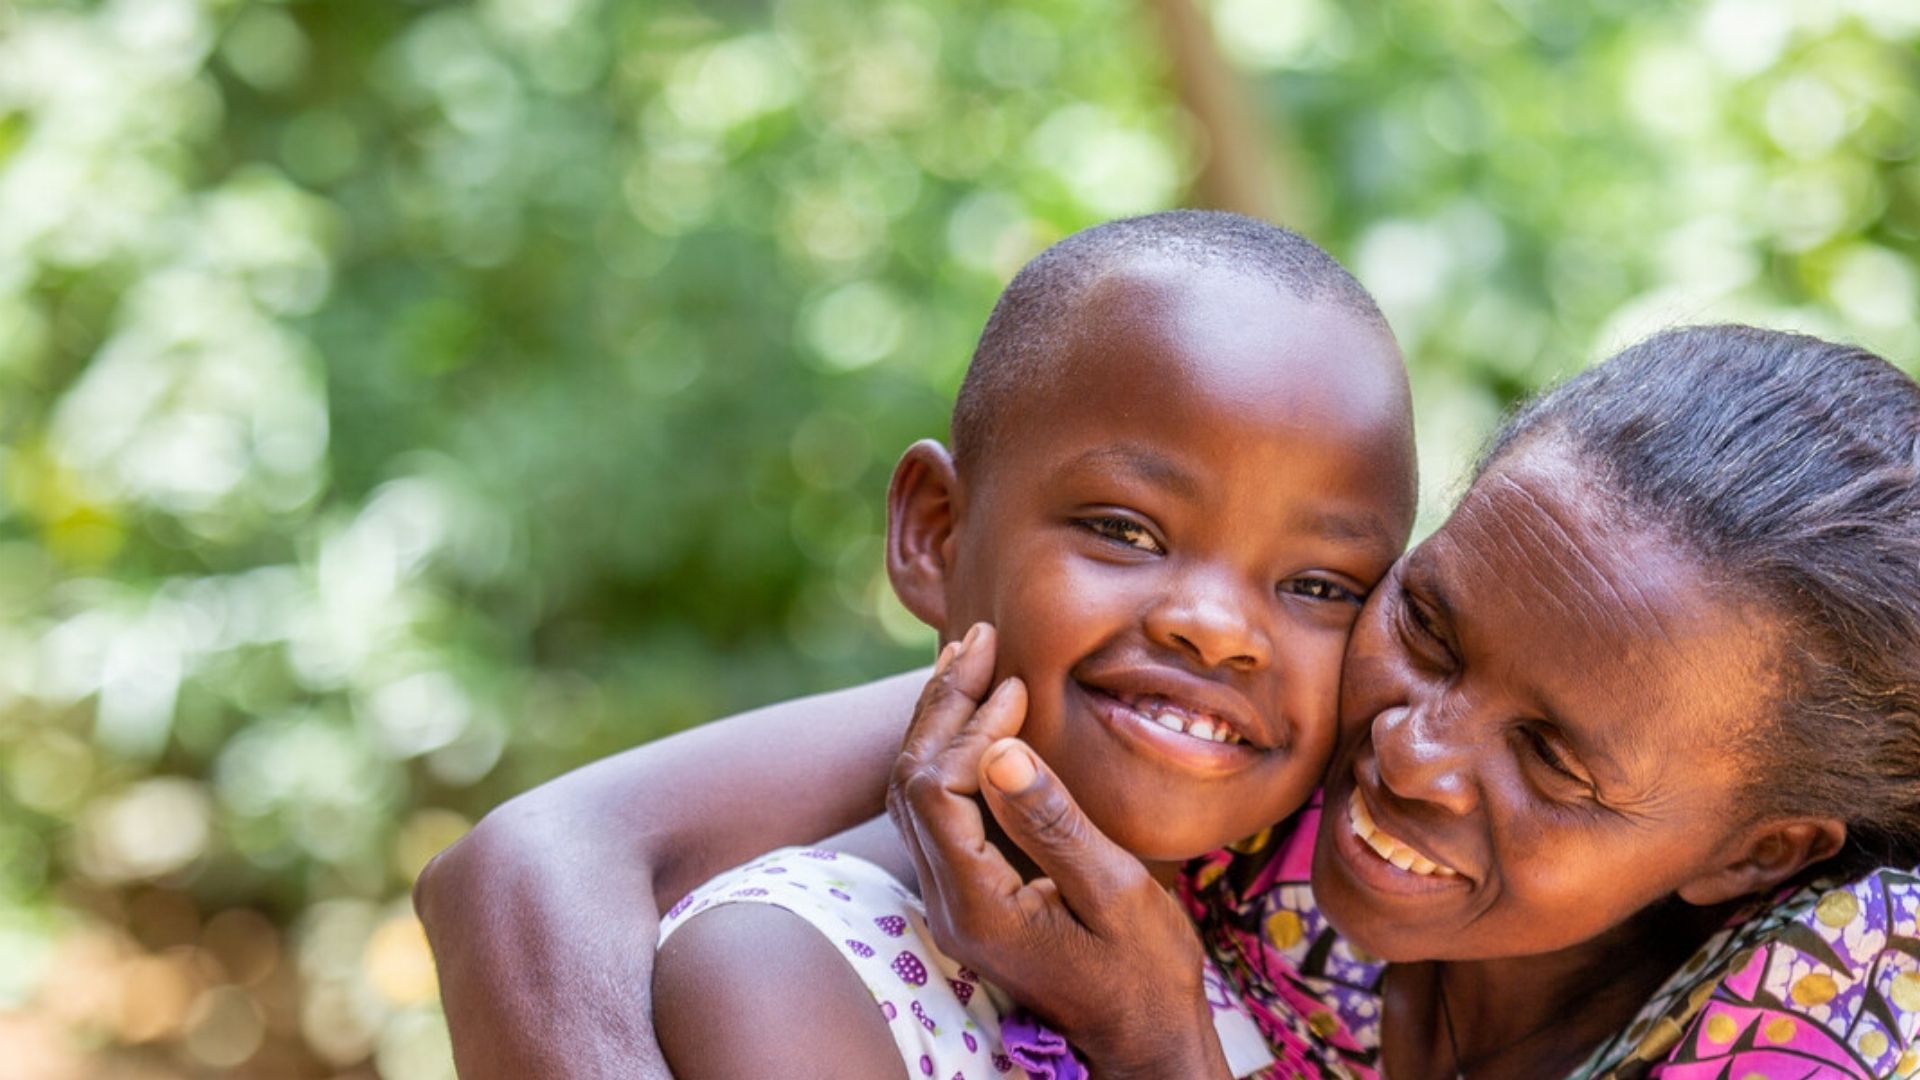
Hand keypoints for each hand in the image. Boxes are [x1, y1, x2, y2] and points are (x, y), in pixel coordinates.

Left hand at [886, 624, 1231, 1079]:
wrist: (1143, 1041)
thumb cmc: (1145, 975)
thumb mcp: (1117, 895)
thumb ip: (1055, 824)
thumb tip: (1001, 750)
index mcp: (977, 906)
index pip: (940, 792)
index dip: (971, 728)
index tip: (1018, 687)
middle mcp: (948, 903)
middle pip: (911, 784)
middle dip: (943, 705)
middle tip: (979, 640)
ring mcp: (952, 900)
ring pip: (914, 794)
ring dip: (940, 722)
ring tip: (968, 659)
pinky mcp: (969, 892)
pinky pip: (937, 809)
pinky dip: (951, 751)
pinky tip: (975, 715)